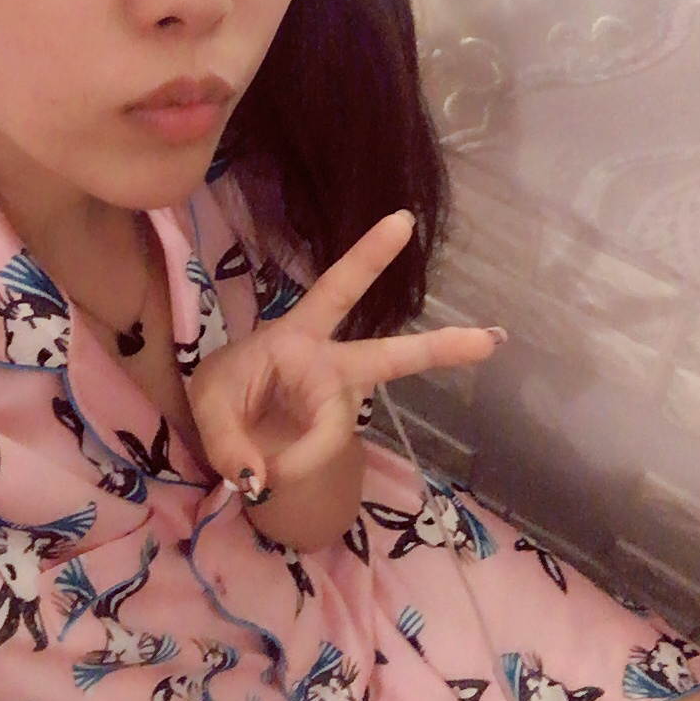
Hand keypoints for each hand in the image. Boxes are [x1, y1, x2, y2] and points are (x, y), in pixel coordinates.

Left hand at [186, 211, 503, 540]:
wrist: (222, 425)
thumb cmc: (223, 391)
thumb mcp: (207, 403)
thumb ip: (229, 438)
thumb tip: (262, 478)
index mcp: (298, 334)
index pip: (336, 291)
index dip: (368, 257)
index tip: (403, 222)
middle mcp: (328, 364)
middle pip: (389, 356)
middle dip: (440, 349)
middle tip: (492, 340)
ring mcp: (337, 402)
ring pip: (336, 430)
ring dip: (300, 455)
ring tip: (258, 467)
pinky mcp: (335, 432)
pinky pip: (324, 455)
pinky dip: (295, 469)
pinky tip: (271, 472)